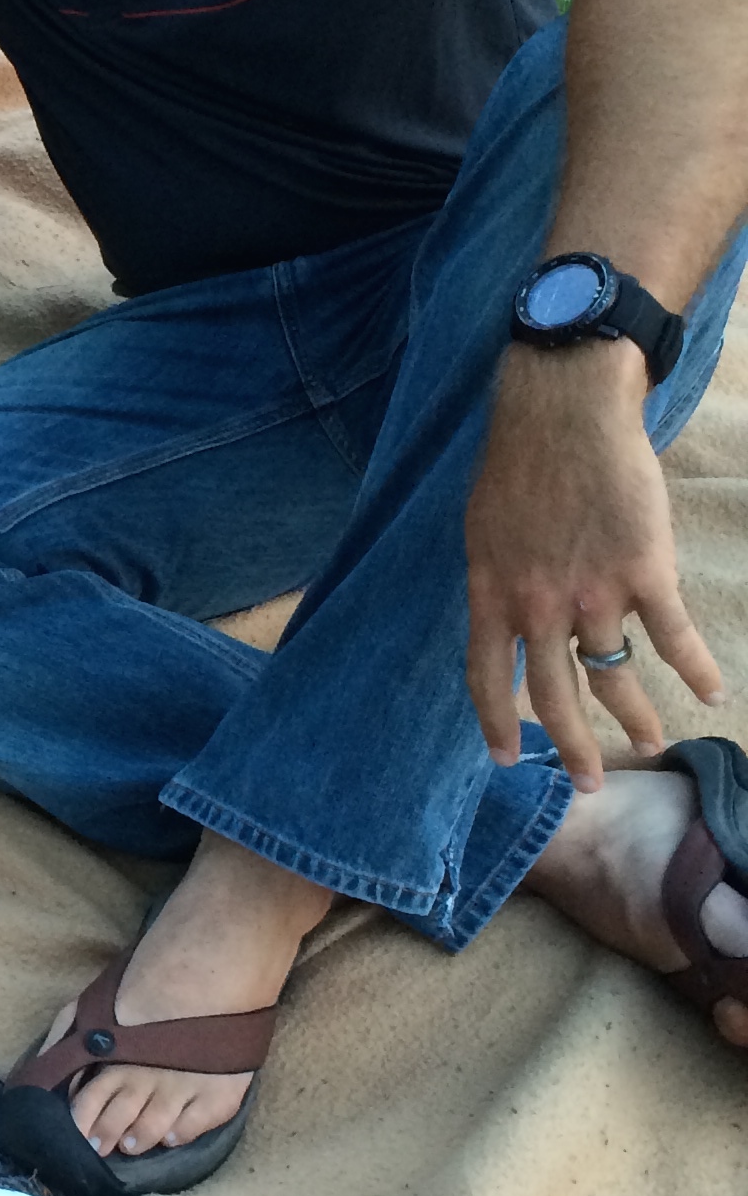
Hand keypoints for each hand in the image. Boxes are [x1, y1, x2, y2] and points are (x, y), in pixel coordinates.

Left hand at [465, 341, 725, 785]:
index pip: (485, 676)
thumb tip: (510, 616)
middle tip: (591, 782)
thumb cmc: (519, 462)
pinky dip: (696, 668)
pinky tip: (712, 692)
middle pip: (555, 694)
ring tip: (652, 742)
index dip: (495, 722)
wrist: (565, 412)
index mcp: (492, 595)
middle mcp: (539, 607)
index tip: (505, 759)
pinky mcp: (645, 573)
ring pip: (616, 675)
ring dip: (638, 716)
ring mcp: (594, 593)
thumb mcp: (484, 530)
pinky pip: (673, 636)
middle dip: (574, 746)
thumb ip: (498, 580)